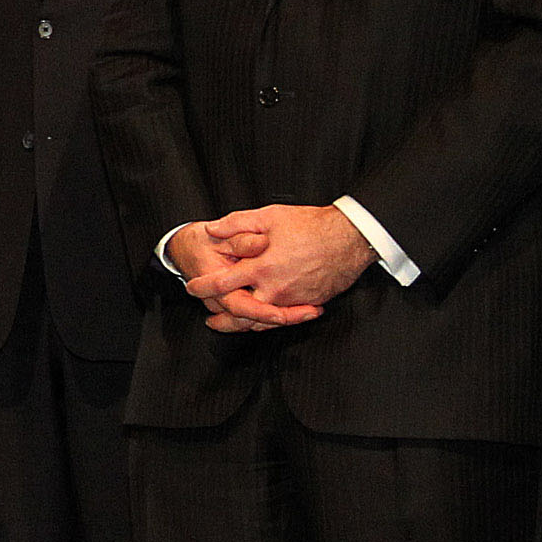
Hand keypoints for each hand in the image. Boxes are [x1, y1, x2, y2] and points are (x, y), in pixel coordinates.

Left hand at [179, 206, 362, 332]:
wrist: (350, 238)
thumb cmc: (311, 225)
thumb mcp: (269, 216)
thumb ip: (236, 224)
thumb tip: (212, 230)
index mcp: (261, 267)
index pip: (222, 284)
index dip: (202, 287)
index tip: (192, 287)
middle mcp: (275, 288)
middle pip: (240, 313)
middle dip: (221, 320)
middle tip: (210, 320)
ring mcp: (292, 299)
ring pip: (262, 321)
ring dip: (244, 325)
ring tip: (230, 324)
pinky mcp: (307, 303)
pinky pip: (282, 319)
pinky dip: (268, 321)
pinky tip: (260, 319)